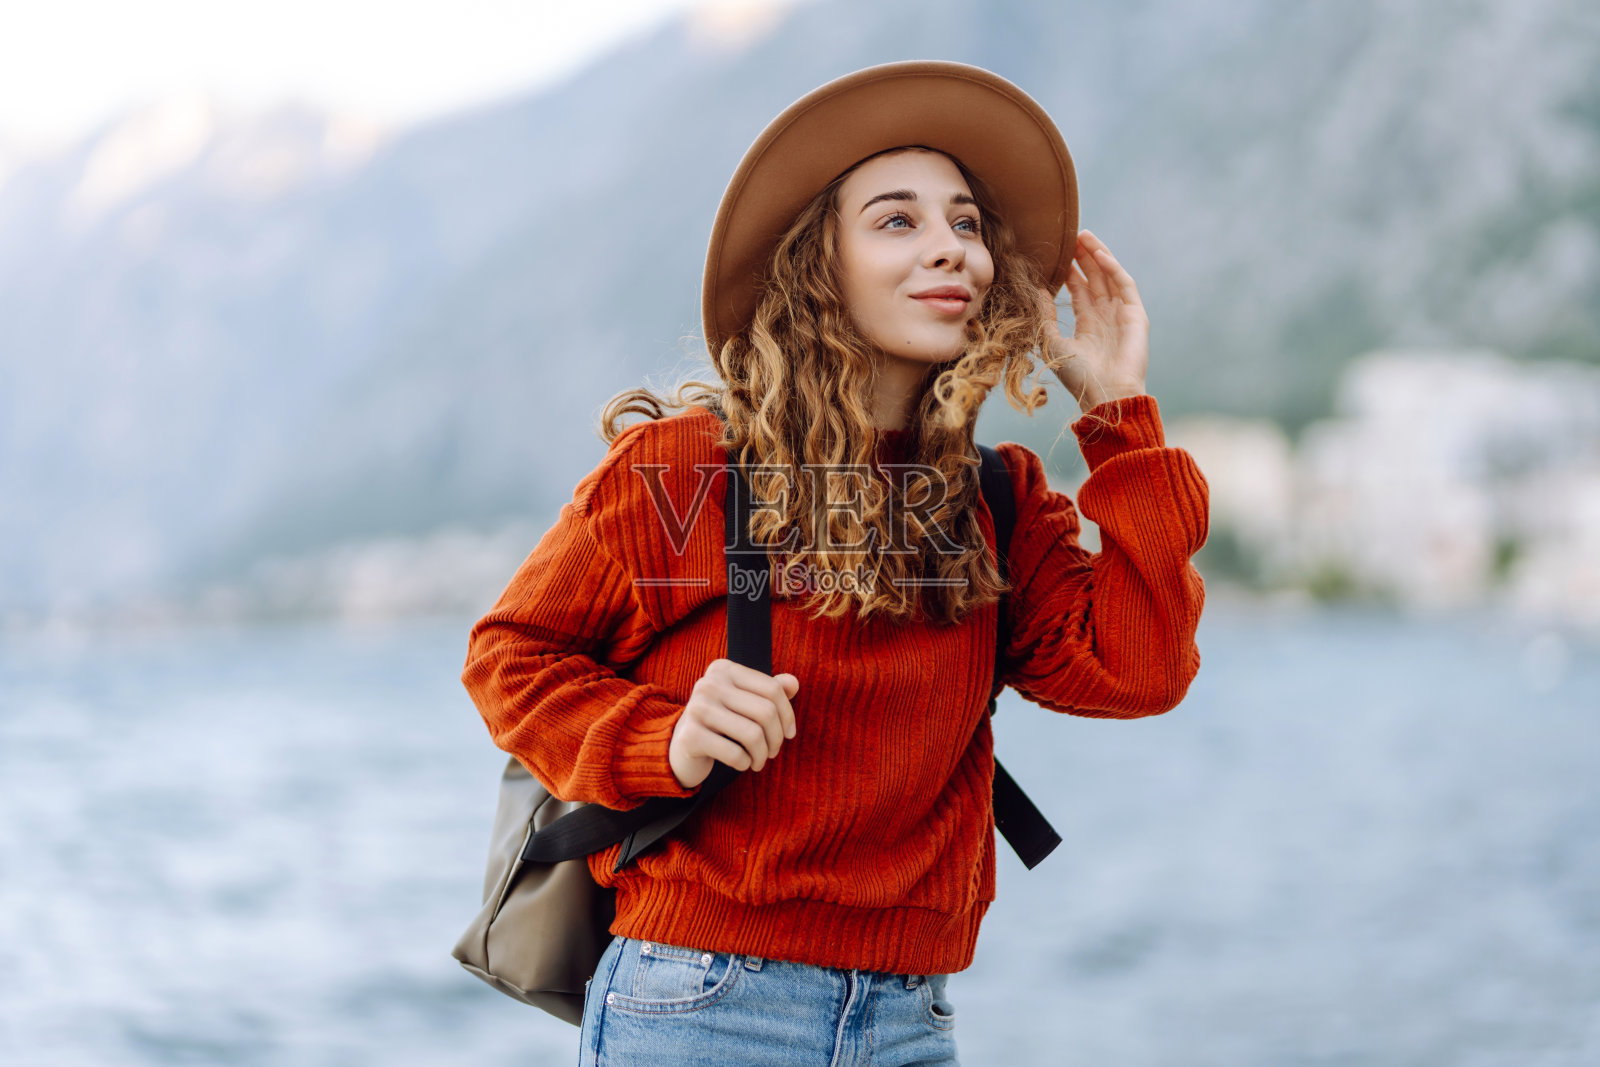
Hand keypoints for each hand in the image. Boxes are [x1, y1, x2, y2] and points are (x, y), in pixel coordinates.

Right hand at [669, 659, 799, 788]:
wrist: (680, 748)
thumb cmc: (720, 723)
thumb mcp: (744, 703)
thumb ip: (769, 691)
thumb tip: (794, 683)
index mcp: (724, 670)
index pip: (772, 689)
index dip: (788, 715)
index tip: (789, 734)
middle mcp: (708, 684)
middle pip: (765, 712)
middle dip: (776, 738)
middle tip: (773, 751)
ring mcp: (697, 709)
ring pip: (753, 735)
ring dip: (762, 755)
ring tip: (758, 761)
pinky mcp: (690, 736)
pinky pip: (735, 754)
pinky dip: (745, 763)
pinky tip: (742, 764)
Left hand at [1034, 228, 1149, 411]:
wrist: (1104, 394)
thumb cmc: (1077, 376)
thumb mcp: (1052, 343)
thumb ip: (1045, 317)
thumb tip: (1036, 291)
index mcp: (1088, 326)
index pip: (1079, 291)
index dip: (1070, 272)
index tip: (1058, 254)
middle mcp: (1105, 318)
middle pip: (1095, 279)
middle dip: (1084, 257)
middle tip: (1071, 236)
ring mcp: (1122, 314)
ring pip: (1109, 277)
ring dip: (1098, 256)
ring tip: (1083, 236)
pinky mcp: (1135, 314)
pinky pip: (1124, 284)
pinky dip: (1112, 268)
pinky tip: (1098, 254)